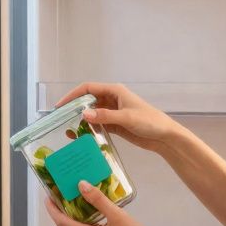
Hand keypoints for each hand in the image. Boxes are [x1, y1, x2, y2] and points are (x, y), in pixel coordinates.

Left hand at [45, 180, 166, 225]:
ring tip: (75, 207)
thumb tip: (81, 184)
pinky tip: (91, 220)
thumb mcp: (117, 216)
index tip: (48, 197)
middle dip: (59, 216)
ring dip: (69, 224)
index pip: (61, 222)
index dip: (52, 210)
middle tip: (61, 200)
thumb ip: (98, 200)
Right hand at [55, 82, 180, 153]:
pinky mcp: (115, 125)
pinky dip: (89, 129)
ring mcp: (113, 112)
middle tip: (61, 120)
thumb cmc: (149, 121)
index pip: (88, 88)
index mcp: (114, 91)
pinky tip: (81, 136)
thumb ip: (105, 116)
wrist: (164, 136)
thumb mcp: (126, 117)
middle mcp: (112, 99)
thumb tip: (83, 114)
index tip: (60, 106)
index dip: (72, 95)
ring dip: (81, 120)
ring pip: (92, 114)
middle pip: (88, 101)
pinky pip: (98, 125)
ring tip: (68, 131)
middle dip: (74, 109)